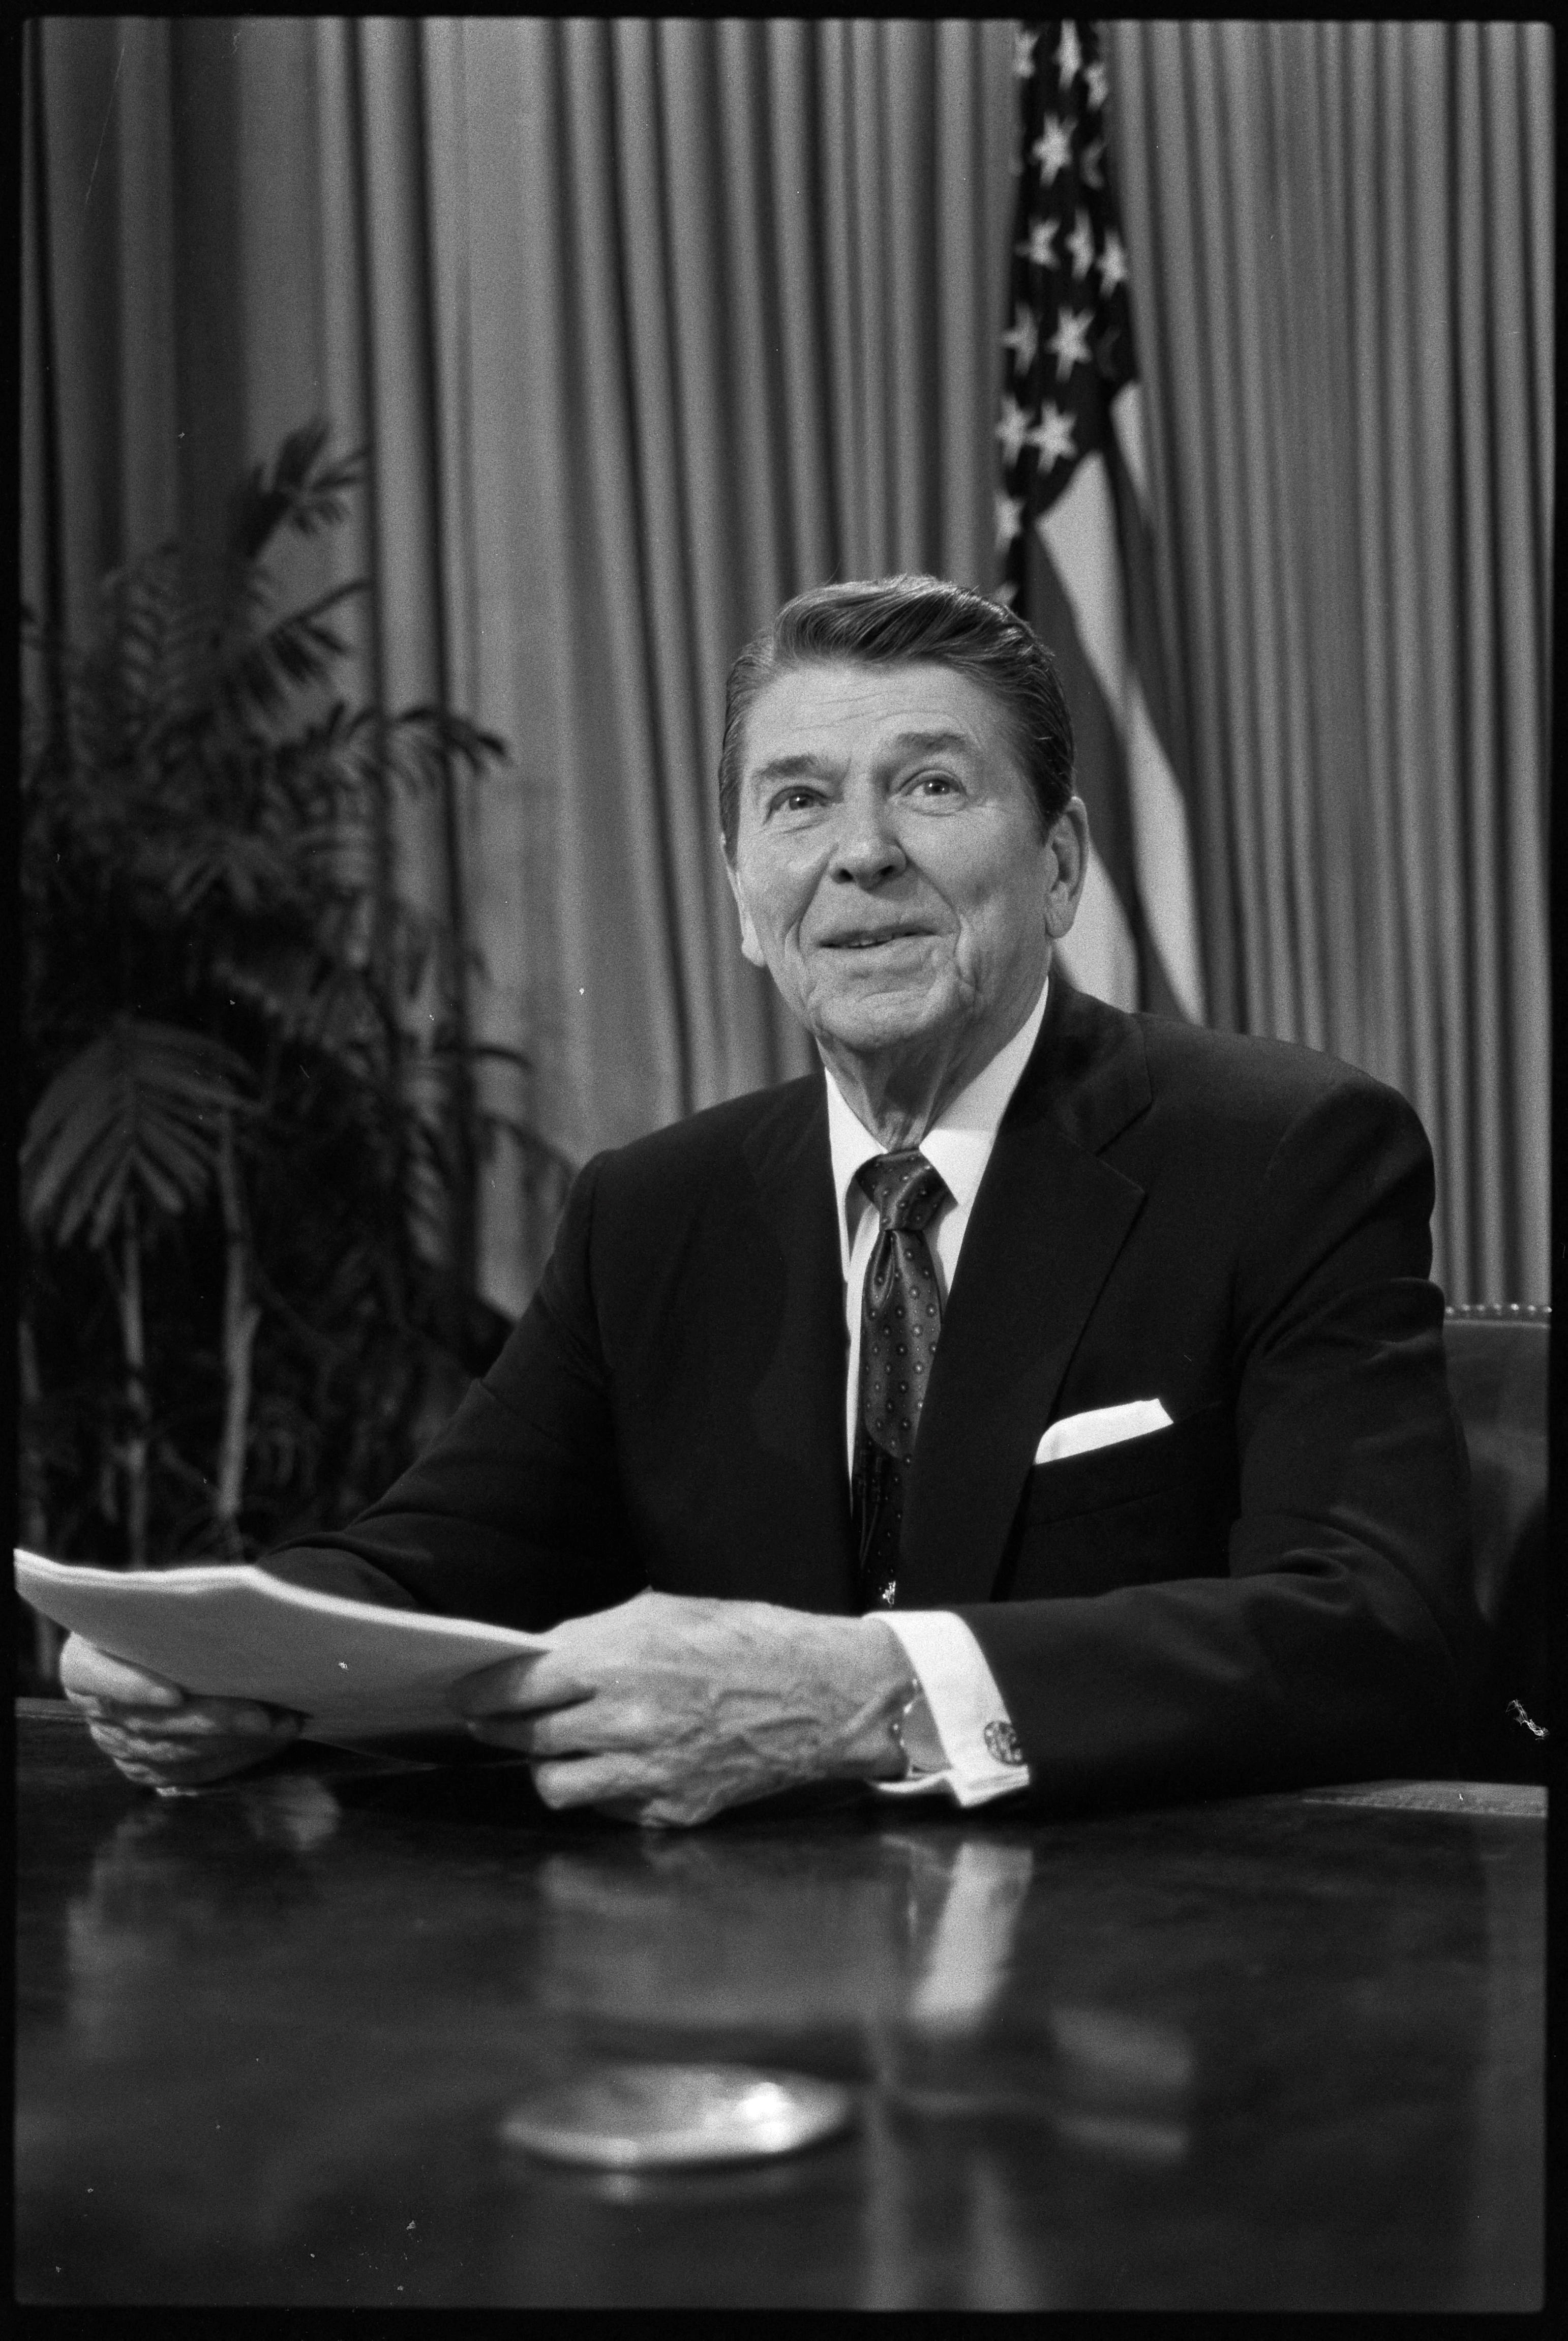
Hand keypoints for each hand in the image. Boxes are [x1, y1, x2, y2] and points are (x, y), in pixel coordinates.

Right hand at [60, 1635, 300, 1793]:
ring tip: (281, 1724)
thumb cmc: (166, 1613)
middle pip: (151, 1722)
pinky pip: (188, 1773)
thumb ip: (180, 1614)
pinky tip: (269, 1740)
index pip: (95, 1676)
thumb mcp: (165, 1603)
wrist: (165, 1639)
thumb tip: (237, 1621)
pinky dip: (233, 1757)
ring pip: (175, 1752)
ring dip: (234, 1741)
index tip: (175, 1694)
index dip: (134, 1687)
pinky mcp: (144, 1766)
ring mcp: (116, 1743)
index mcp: (82, 1661)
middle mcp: (94, 1707)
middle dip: (213, 1720)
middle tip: (263, 1715)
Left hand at [451, 1590, 914, 1827]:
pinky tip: (608, 1765)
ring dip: (543, 1765)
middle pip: (526, 1737)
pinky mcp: (672, 1809)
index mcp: (618, 1662)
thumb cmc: (745, 1638)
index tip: (465, 1693)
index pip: (518, 1687)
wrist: (822, 1694)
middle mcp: (625, 1722)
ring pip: (554, 1785)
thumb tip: (540, 1657)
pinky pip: (606, 1807)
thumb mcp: (663, 1613)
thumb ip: (595, 1638)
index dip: (482, 1692)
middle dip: (498, 1728)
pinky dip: (598, 1788)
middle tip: (488, 1720)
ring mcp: (648, 1773)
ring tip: (548, 1748)